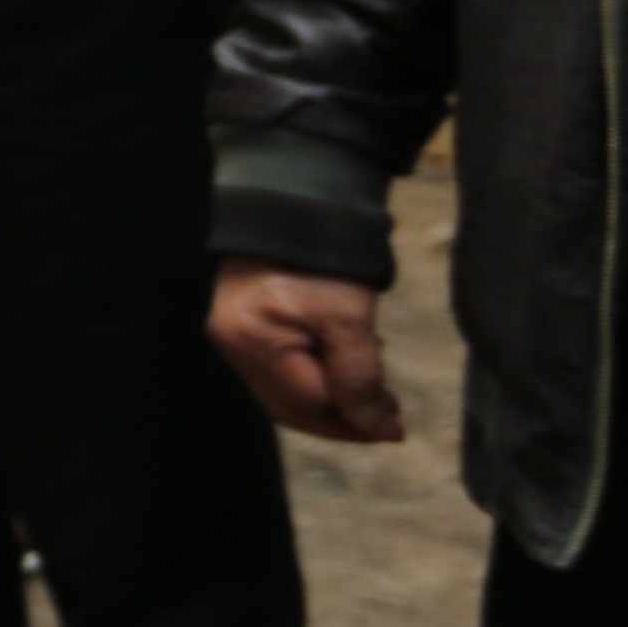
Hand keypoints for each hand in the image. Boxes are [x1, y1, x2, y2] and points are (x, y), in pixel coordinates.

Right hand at [210, 260, 402, 444]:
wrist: (294, 199)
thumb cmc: (323, 256)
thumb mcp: (350, 317)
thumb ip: (360, 377)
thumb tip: (373, 427)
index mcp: (251, 340)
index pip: (308, 402)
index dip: (355, 419)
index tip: (396, 425)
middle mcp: (232, 343)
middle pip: (290, 405)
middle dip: (342, 418)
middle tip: (388, 422)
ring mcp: (232, 334)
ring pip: (286, 390)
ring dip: (333, 399)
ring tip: (376, 395)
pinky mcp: (244, 323)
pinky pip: (282, 368)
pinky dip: (318, 377)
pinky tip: (347, 367)